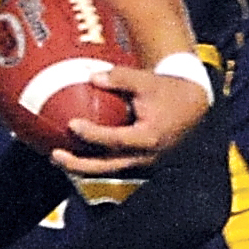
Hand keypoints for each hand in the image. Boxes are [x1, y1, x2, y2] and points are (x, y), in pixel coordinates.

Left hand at [51, 65, 211, 176]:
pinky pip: (112, 166)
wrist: (193, 107)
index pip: (116, 140)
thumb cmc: (168, 91)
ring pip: (107, 171)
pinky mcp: (140, 165)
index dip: (93, 134)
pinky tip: (73, 154)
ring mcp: (143, 164)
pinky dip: (92, 162)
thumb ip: (120, 78)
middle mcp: (146, 156)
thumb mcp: (147, 81)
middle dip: (78, 165)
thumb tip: (91, 77)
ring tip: (56, 157)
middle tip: (55, 155)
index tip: (71, 124)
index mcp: (150, 137)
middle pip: (107, 167)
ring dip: (81, 167)